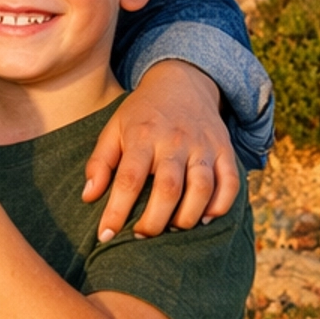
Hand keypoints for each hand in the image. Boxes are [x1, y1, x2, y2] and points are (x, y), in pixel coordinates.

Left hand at [83, 60, 237, 239]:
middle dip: (154, 221)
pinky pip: (231, 183)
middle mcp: (175, 140)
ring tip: (172, 229)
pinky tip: (205, 218)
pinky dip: (220, 206)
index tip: (106, 235)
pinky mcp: (225, 149)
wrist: (182, 82)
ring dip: (188, 217)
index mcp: (142, 135)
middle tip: (141, 237)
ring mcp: (203, 145)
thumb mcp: (114, 128)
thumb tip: (89, 198)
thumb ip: (100, 163)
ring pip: (202, 188)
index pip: (129, 178)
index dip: (116, 210)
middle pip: (169, 188)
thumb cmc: (142, 114)